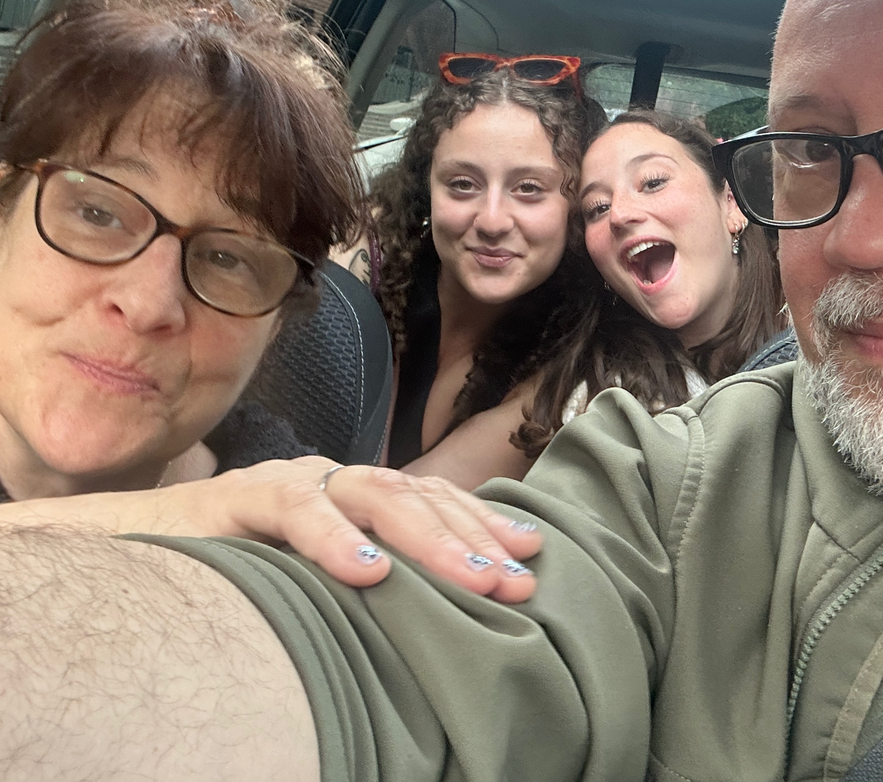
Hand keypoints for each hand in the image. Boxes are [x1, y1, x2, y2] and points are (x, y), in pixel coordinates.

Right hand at [0, 457, 542, 601]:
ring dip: (427, 539)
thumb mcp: (319, 578)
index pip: (433, 499)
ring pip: (372, 495)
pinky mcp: (238, 497)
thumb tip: (446, 612)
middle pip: (416, 496)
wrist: (140, 548)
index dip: (482, 525)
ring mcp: (289, 482)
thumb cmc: (242, 572)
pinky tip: (369, 572)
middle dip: (472, 538)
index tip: (531, 558)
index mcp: (356, 497)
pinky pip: (294, 511)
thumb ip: (374, 578)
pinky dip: (334, 540)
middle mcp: (331, 480)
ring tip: (473, 580)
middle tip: (516, 581)